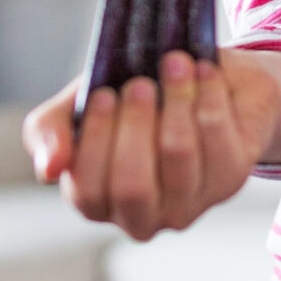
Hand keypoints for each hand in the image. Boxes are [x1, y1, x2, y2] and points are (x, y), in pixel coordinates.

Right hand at [22, 51, 276, 241]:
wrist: (199, 75)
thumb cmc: (128, 97)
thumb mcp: (79, 105)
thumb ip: (49, 131)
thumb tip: (49, 168)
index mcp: (101, 203)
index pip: (88, 192)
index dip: (95, 141)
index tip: (103, 94)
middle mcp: (146, 216)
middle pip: (133, 186)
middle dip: (135, 126)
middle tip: (139, 84)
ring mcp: (192, 202)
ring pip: (178, 156)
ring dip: (175, 100)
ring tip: (174, 63)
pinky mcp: (231, 178)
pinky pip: (218, 137)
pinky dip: (208, 96)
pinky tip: (203, 73)